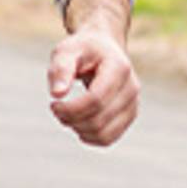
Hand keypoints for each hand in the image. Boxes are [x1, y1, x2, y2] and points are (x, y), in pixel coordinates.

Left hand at [48, 21, 139, 146]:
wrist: (102, 48)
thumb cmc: (81, 50)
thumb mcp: (66, 51)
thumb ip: (60, 69)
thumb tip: (57, 94)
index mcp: (119, 68)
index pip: (96, 100)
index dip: (71, 109)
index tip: (53, 104)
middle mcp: (132, 87)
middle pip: (99, 120)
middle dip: (71, 120)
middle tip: (56, 109)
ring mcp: (133, 103)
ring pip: (104, 134)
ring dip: (79, 130)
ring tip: (67, 116)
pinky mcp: (129, 115)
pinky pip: (109, 138)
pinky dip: (89, 137)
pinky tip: (77, 124)